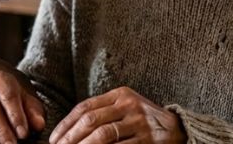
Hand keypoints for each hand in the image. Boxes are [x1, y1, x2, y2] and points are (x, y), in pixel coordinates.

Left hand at [49, 87, 184, 143]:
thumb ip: (103, 112)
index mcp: (120, 94)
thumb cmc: (143, 119)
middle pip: (91, 120)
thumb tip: (70, 130)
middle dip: (71, 137)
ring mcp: (138, 122)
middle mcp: (128, 105)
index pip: (85, 107)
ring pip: (103, 135)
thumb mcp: (125, 107)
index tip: (54, 138)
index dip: (67, 124)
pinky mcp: (147, 140)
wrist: (178, 129)